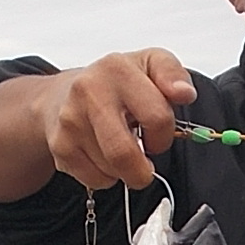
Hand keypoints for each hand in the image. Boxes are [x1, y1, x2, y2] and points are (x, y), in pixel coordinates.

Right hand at [39, 50, 195, 191]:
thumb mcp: (150, 65)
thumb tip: (184, 93)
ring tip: (121, 146)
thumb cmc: (114, 83)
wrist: (64, 93)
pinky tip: (104, 154)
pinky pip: (95, 180)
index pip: (157, 118)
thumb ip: (173, 74)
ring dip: (125, 169)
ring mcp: (70, 121)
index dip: (164, 134)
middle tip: (145, 159)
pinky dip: (107, 176)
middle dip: (143, 169)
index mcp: (117, 69)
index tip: (159, 132)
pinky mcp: (60, 146)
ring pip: (112, 171)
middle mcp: (88, 92)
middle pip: (124, 154)